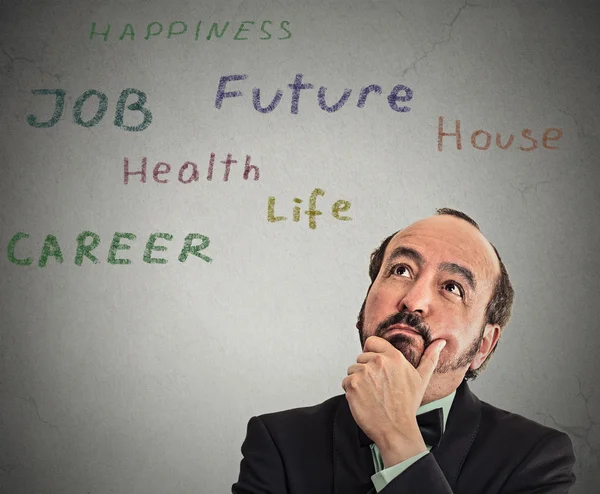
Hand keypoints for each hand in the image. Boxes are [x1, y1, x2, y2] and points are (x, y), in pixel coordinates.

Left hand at [341, 335, 445, 466]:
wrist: (396, 430)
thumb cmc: (407, 405)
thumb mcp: (421, 379)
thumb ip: (430, 358)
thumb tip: (440, 342)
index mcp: (394, 357)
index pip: (371, 342)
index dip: (371, 353)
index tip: (376, 366)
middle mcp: (378, 361)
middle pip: (361, 358)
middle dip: (366, 371)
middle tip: (378, 387)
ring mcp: (364, 372)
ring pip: (352, 370)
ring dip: (358, 381)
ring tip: (372, 394)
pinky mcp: (352, 384)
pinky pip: (346, 382)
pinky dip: (351, 391)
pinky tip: (364, 400)